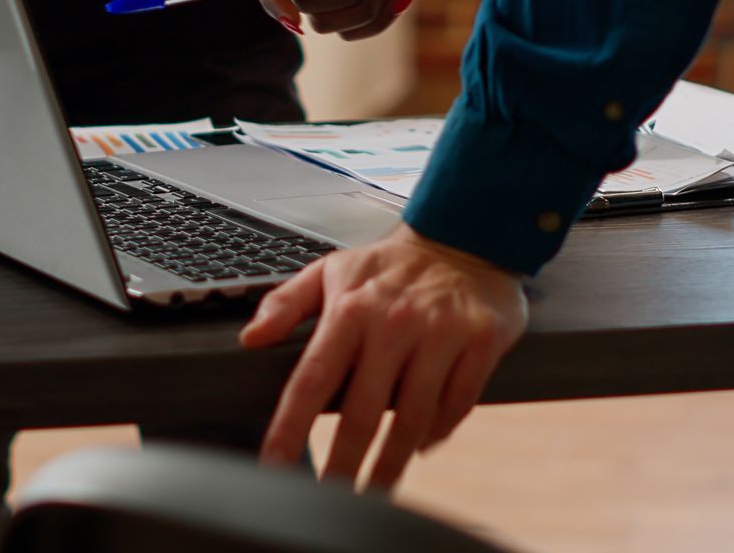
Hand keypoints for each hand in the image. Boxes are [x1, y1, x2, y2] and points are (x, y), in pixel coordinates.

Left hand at [239, 224, 525, 489]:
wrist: (464, 235)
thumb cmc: (391, 264)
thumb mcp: (332, 270)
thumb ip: (286, 302)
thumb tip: (250, 337)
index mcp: (351, 308)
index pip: (312, 377)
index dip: (290, 426)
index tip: (275, 463)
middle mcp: (395, 323)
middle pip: (362, 412)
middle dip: (344, 464)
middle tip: (333, 497)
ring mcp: (441, 333)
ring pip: (413, 417)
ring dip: (392, 462)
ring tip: (376, 489)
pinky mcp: (482, 340)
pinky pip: (457, 403)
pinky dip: (438, 431)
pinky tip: (421, 445)